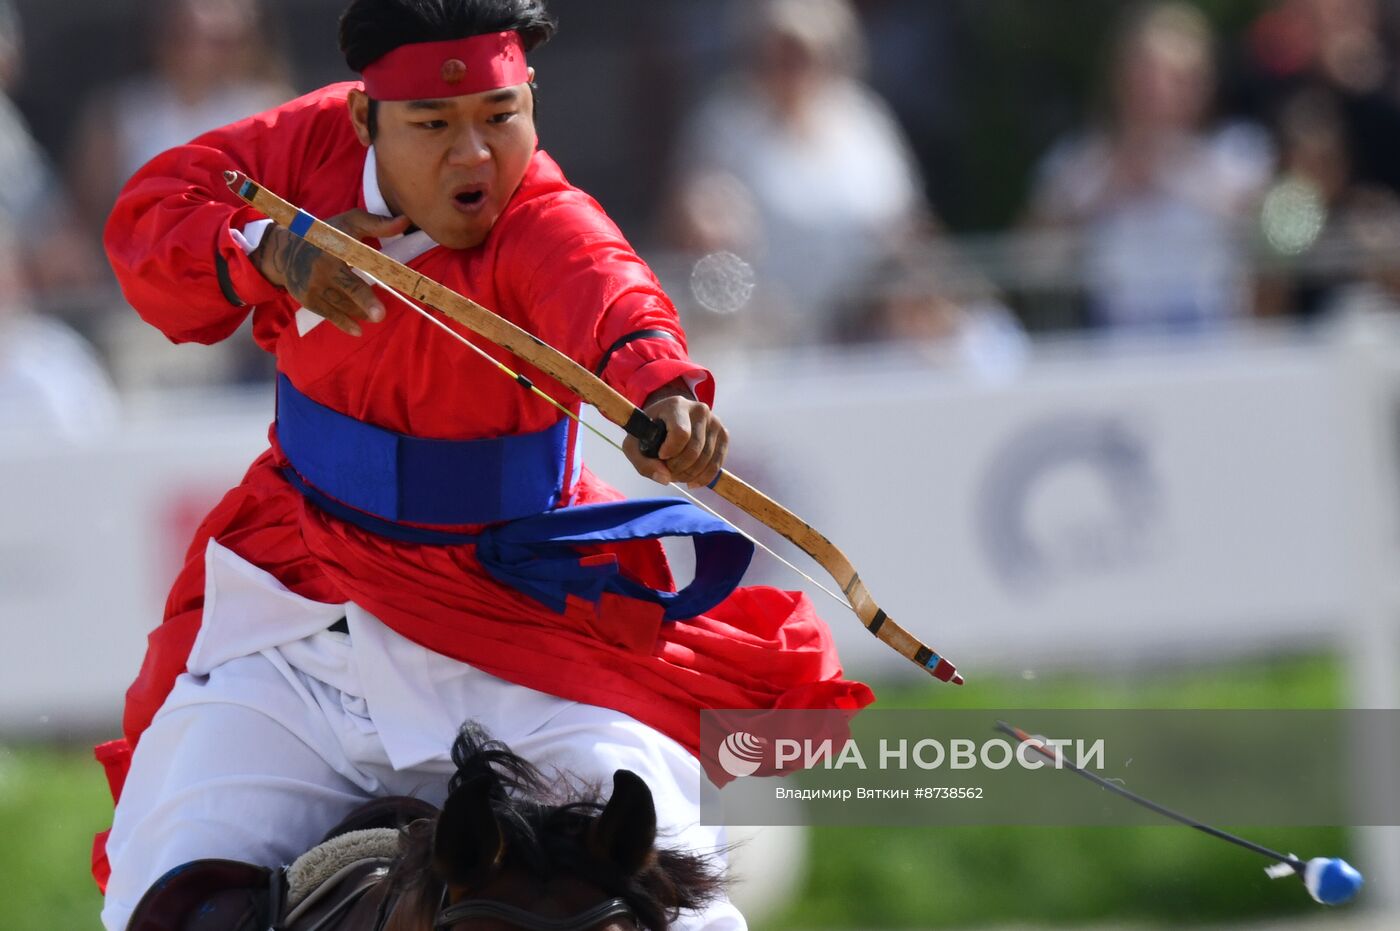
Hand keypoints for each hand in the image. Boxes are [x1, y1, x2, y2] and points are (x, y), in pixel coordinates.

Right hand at [251, 209, 410, 335]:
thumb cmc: (326, 235)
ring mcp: (313, 285)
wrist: (285, 251)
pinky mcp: (307, 299)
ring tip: (375, 316)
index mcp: (334, 246)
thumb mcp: (348, 223)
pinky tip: (358, 330)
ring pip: (343, 303)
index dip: (376, 265)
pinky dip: (345, 323)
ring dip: (361, 311)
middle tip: (380, 315)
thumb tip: (405, 221)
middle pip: (349, 288)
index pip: (359, 258)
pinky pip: (330, 315)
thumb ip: (376, 223)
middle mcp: (321, 267)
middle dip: (365, 303)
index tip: (392, 279)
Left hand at [623, 385, 728, 487]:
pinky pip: (717, 463)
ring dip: (689, 475)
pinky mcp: (723, 433)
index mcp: (676, 405)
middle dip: (679, 468)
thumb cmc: (649, 431)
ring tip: (676, 474)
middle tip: (667, 470)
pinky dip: (704, 477)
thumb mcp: (634, 445)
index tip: (661, 456)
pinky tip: (692, 481)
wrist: (667, 418)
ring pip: (706, 459)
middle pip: (694, 450)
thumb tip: (665, 478)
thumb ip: (643, 463)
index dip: (671, 451)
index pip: (681, 433)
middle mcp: (699, 409)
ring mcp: (714, 421)